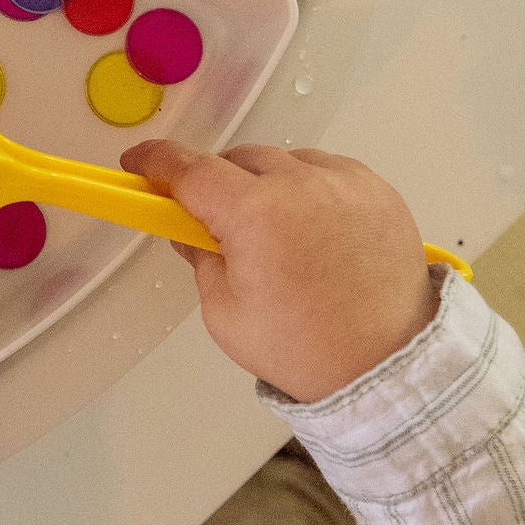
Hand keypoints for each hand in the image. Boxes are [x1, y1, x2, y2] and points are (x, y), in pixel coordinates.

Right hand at [125, 140, 438, 403]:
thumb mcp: (225, 312)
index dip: (155, 162)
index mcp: (254, 214)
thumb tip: (189, 226)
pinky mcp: (378, 189)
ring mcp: (345, 182)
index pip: (189, 169)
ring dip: (266, 185)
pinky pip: (327, 172)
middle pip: (237, 160)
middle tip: (217, 223)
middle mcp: (300, 183)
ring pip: (284, 162)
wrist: (389, 364)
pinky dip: (310, 189)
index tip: (136, 164)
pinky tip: (313, 228)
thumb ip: (200, 258)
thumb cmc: (300, 347)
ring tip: (275, 232)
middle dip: (217, 184)